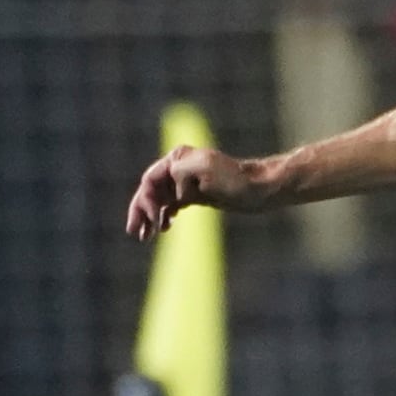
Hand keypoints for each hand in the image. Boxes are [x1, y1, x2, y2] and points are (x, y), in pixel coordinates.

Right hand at [126, 145, 259, 240]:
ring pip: (160, 199)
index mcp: (178, 158)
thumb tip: (172, 191)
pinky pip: (172, 204)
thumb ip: (181, 173)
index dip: (145, 202)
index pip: (150, 180)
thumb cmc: (235, 179)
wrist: (259, 189)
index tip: (153, 222)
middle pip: (151, 190)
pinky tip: (163, 229)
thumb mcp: (205, 170)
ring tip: (146, 236)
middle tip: (136, 233)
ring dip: (150, 217)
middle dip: (141, 211)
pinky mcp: (196, 195)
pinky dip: (165, 215)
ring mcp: (186, 183)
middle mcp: (179, 168)